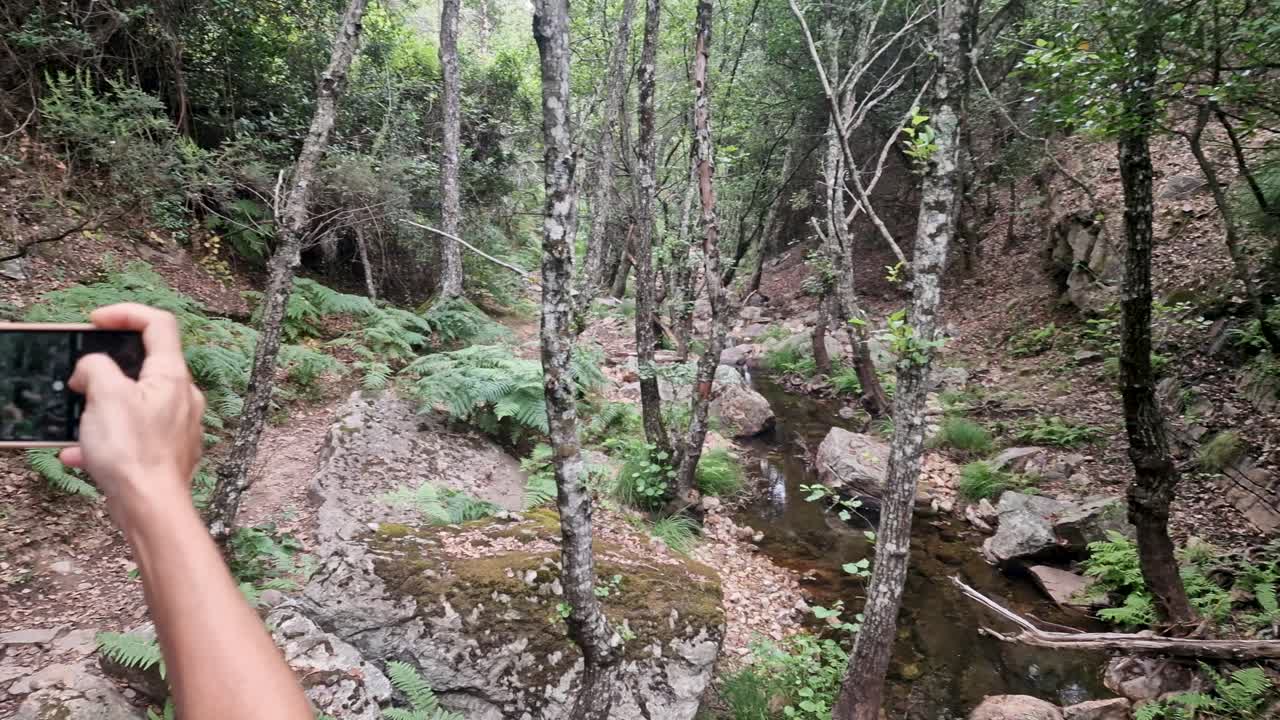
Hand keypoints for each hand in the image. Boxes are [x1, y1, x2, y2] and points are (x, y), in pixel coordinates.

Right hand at [59, 304, 205, 530]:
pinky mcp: (167, 451)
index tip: (96, 320)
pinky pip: (133, 435)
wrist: (151, 507)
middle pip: (145, 365)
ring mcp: (177, 425)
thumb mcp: (105, 397)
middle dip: (105, 369)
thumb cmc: (134, 453)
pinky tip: (80, 455)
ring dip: (101, 408)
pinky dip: (106, 439)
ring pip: (134, 403)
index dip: (126, 314)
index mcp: (172, 376)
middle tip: (80, 377)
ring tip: (78, 421)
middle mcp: (182, 397)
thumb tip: (91, 369)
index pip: (158, 324)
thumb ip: (95, 368)